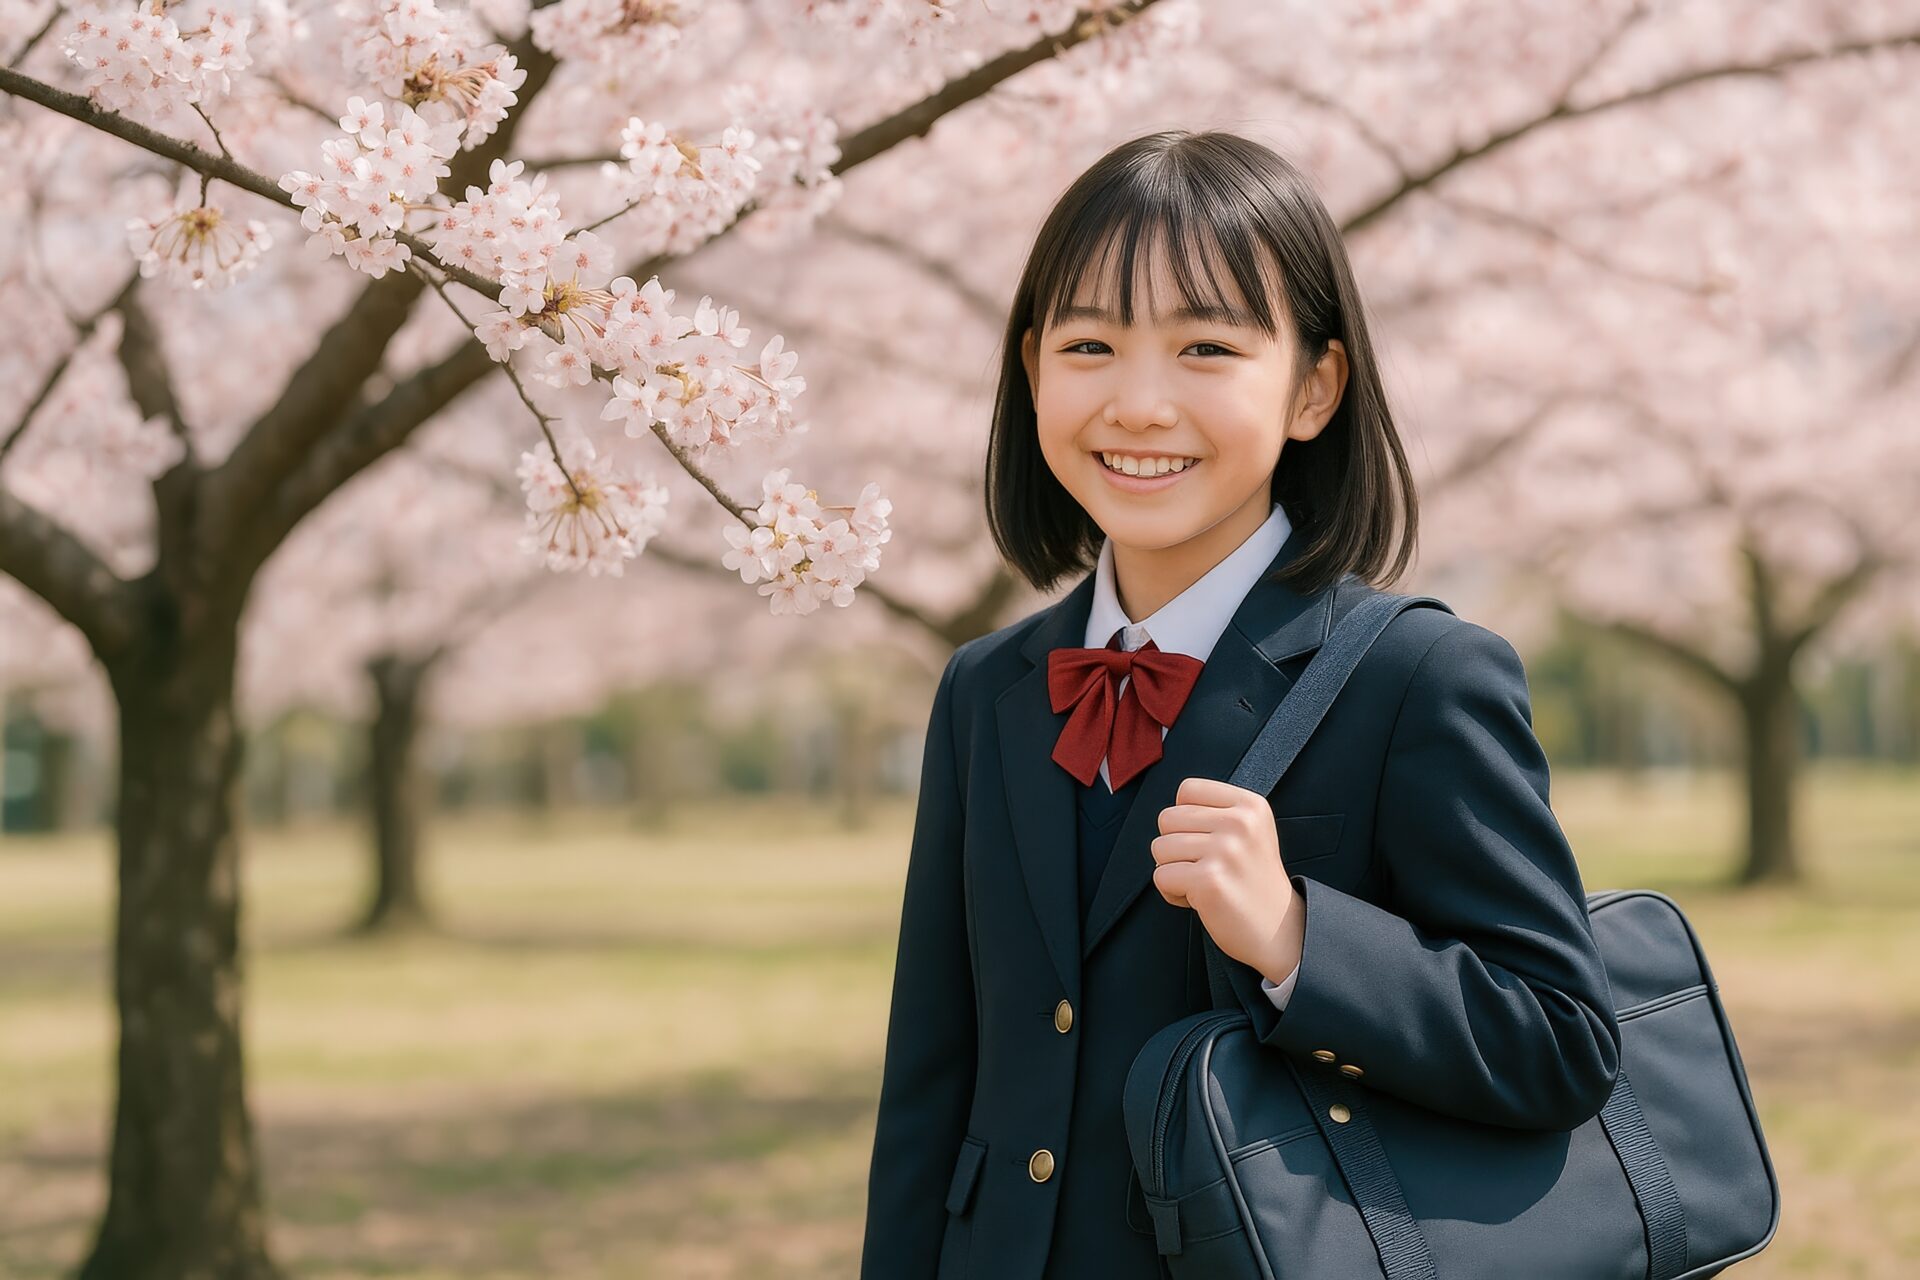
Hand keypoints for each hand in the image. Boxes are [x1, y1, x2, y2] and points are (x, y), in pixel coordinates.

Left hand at [1150, 775, 1304, 985]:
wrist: (1280, 930)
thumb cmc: (1252, 881)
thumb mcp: (1249, 832)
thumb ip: (1215, 812)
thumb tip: (1168, 812)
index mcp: (1250, 805)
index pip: (1187, 790)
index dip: (1185, 819)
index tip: (1206, 841)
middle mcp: (1240, 822)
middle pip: (1167, 819)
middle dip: (1175, 847)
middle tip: (1204, 867)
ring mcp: (1225, 850)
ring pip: (1159, 848)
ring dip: (1173, 871)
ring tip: (1202, 883)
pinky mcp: (1209, 880)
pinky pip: (1161, 876)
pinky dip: (1172, 893)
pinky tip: (1198, 900)